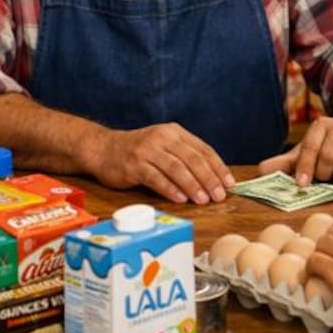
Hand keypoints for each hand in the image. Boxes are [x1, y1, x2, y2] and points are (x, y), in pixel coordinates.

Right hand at [86, 124, 234, 203]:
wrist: (103, 149)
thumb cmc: (139, 152)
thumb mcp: (164, 147)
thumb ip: (185, 157)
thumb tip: (213, 179)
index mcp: (175, 133)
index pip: (203, 150)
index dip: (218, 167)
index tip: (229, 183)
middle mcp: (163, 138)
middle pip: (192, 159)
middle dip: (209, 179)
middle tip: (219, 195)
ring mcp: (147, 151)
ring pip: (176, 168)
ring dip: (192, 185)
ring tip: (203, 200)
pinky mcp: (134, 165)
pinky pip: (156, 178)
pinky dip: (170, 189)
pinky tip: (181, 199)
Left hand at [258, 116, 332, 185]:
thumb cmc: (331, 144)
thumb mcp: (308, 150)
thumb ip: (286, 162)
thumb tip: (260, 171)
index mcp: (321, 125)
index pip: (310, 147)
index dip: (305, 167)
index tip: (301, 185)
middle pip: (329, 158)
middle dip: (324, 174)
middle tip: (324, 176)